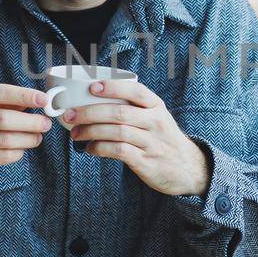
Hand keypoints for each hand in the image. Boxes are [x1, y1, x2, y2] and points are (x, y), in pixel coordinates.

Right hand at [0, 84, 50, 196]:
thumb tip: (31, 102)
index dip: (23, 96)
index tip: (42, 99)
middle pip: (3, 118)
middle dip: (30, 121)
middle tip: (45, 123)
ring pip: (4, 139)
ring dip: (27, 139)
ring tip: (38, 137)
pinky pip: (0, 156)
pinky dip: (16, 153)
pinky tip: (21, 149)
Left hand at [65, 78, 210, 197]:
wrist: (188, 168)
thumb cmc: (162, 139)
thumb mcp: (155, 117)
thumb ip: (132, 108)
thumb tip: (91, 101)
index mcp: (156, 106)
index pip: (135, 91)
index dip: (113, 87)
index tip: (92, 87)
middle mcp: (155, 122)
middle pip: (119, 112)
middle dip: (89, 113)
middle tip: (69, 115)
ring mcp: (152, 142)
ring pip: (116, 132)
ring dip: (90, 131)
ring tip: (75, 134)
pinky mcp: (146, 161)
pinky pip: (119, 151)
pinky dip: (100, 148)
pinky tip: (90, 148)